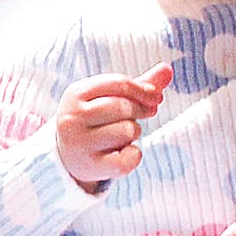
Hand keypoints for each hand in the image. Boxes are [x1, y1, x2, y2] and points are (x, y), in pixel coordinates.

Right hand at [55, 64, 174, 190]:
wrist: (67, 155)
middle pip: (123, 106)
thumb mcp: (109, 97)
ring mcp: (79, 143)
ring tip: (122, 136)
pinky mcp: (90, 166)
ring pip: (127, 131)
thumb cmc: (95, 120)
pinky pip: (127, 159)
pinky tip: (124, 154)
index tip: (155, 97)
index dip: (143, 90)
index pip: (118, 83)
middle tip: (137, 118)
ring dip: (134, 133)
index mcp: (76, 93)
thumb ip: (138, 84)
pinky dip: (134, 156)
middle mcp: (73, 117)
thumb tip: (168, 69)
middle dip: (139, 111)